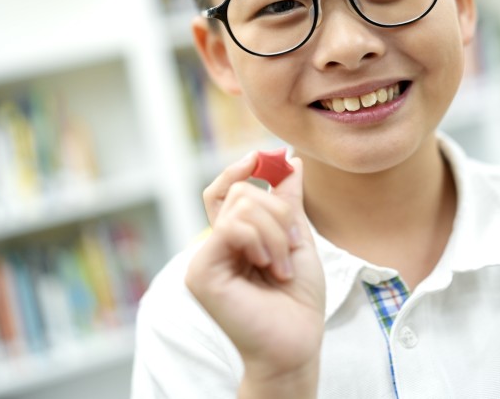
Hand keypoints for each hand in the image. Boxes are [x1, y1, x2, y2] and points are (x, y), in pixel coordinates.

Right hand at [185, 154, 324, 394]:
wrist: (297, 341)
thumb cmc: (298, 299)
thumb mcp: (299, 239)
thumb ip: (288, 202)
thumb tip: (290, 161)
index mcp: (234, 237)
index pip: (225, 190)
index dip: (240, 169)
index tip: (264, 158)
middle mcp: (215, 245)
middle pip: (240, 192)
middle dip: (278, 212)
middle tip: (292, 245)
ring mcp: (204, 258)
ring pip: (241, 206)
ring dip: (276, 232)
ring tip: (281, 267)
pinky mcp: (201, 273)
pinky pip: (231, 228)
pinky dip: (260, 241)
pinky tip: (269, 267)